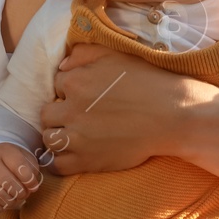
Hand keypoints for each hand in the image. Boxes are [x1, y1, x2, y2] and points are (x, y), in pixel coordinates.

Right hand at [0, 143, 43, 213]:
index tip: (33, 184)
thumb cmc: (10, 162)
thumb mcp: (24, 158)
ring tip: (14, 198)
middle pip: (7, 182)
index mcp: (3, 151)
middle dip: (20, 192)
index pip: (18, 164)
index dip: (29, 178)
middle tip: (23, 193)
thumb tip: (32, 187)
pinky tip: (2, 202)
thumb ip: (32, 171)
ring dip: (11, 202)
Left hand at [35, 43, 190, 176]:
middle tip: (77, 115)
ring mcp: (77, 138)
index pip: (57, 84)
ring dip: (58, 135)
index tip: (84, 95)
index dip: (69, 89)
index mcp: (75, 82)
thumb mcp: (115, 55)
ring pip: (49, 139)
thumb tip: (62, 65)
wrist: (171, 116)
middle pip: (47, 113)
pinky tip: (73, 153)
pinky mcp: (86, 161)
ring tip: (74, 134)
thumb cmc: (147, 82)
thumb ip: (83, 54)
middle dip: (59, 113)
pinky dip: (61, 160)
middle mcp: (71, 110)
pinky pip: (58, 164)